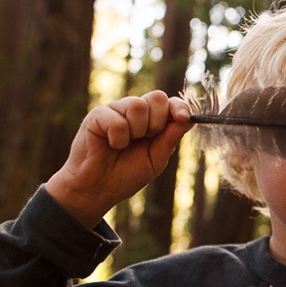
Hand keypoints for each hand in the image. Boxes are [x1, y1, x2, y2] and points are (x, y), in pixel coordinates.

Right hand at [45, 92, 192, 227]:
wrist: (98, 190)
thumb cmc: (125, 175)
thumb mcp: (155, 159)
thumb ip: (170, 139)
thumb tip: (188, 120)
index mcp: (150, 121)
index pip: (168, 103)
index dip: (179, 107)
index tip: (183, 117)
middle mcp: (133, 112)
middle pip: (157, 97)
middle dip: (157, 122)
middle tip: (144, 140)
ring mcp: (115, 111)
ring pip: (137, 105)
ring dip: (136, 131)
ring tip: (124, 145)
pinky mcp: (97, 115)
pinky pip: (117, 120)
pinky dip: (118, 138)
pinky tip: (110, 145)